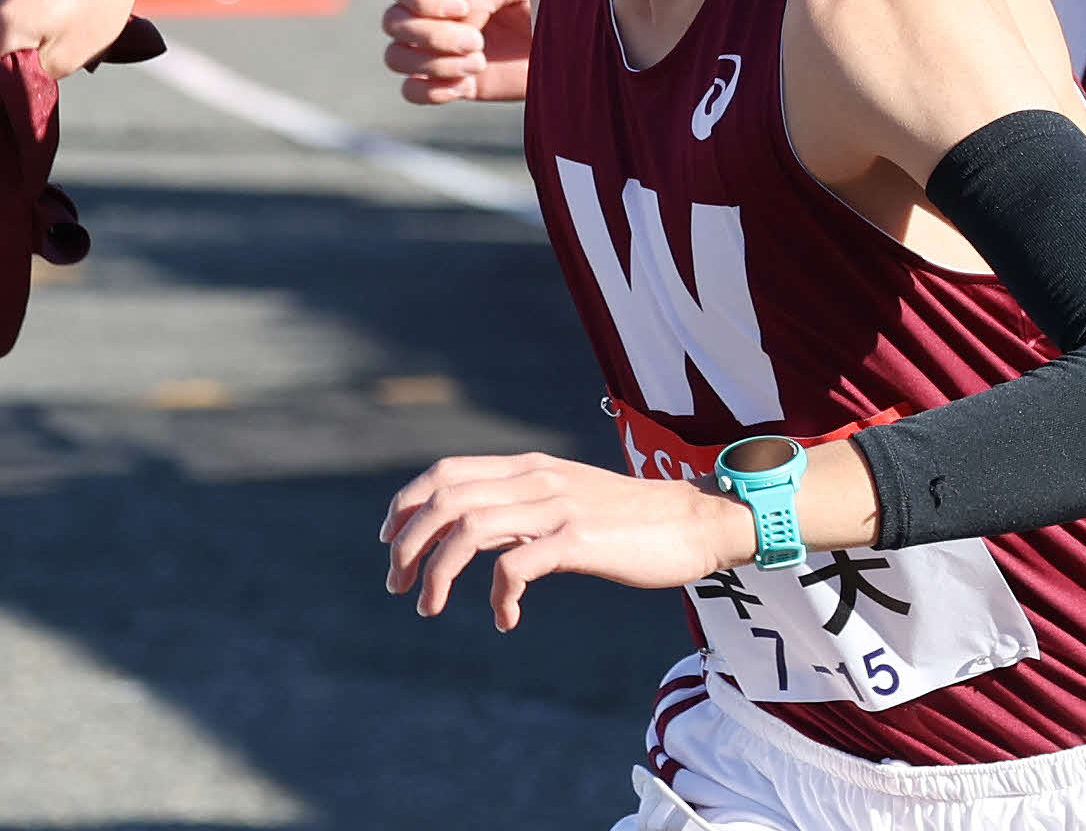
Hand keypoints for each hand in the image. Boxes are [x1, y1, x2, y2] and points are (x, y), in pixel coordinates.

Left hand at [381, 452, 756, 629]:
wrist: (695, 520)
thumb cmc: (632, 519)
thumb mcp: (568, 498)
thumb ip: (524, 506)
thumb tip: (474, 533)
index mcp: (530, 466)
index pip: (447, 471)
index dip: (407, 504)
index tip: (390, 542)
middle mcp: (537, 478)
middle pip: (445, 499)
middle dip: (408, 545)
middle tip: (398, 587)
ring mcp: (557, 506)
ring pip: (468, 530)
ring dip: (437, 573)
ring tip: (430, 608)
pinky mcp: (577, 539)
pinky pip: (514, 567)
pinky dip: (498, 597)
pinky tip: (506, 619)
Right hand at [383, 0, 531, 103]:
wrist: (573, 40)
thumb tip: (455, 21)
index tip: (463, 9)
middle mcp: (434, 10)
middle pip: (393, 23)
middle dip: (433, 37)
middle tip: (478, 42)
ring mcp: (438, 46)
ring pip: (396, 57)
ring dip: (433, 65)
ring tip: (479, 63)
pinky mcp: (448, 79)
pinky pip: (411, 90)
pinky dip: (431, 92)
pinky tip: (464, 85)